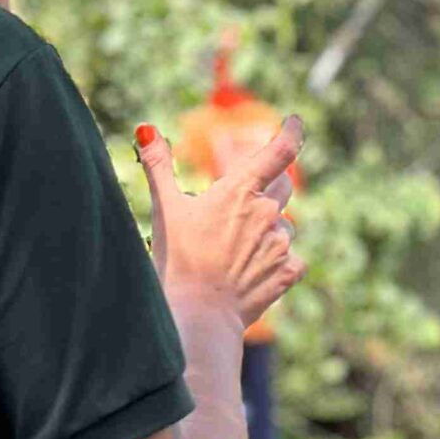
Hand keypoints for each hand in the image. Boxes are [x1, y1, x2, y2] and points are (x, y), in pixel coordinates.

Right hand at [134, 116, 304, 328]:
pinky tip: (254, 270)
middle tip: (242, 204)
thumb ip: (158, 166)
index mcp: (240, 191)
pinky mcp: (287, 272)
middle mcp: (267, 213)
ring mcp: (280, 244)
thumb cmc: (178, 260)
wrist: (198, 316)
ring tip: (235, 250)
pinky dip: (278, 260)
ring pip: (284, 226)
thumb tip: (145, 130)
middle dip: (268, 188)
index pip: (279, 151)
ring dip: (268, 229)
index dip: (291, 132)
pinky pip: (293, 258)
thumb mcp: (165, 208)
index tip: (294, 122)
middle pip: (283, 186)